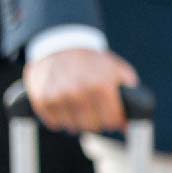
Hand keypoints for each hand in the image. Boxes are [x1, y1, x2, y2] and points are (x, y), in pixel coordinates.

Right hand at [24, 47, 139, 135]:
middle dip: (98, 122)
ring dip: (78, 122)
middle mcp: (79, 91)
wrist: (62, 44)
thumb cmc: (93, 61)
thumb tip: (127, 125)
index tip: (114, 119)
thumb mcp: (117, 69)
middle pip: (93, 127)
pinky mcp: (42, 99)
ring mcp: (58, 96)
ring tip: (80, 107)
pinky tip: (65, 106)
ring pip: (73, 128)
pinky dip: (60, 119)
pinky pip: (54, 124)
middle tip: (97, 113)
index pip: (111, 120)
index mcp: (101, 84)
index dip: (115, 121)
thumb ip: (129, 93)